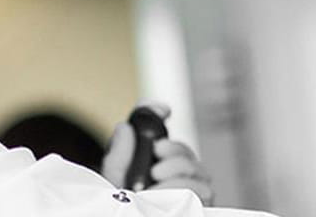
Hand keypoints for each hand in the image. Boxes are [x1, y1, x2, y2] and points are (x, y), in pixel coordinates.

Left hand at [100, 107, 214, 205]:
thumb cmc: (117, 211)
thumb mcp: (111, 187)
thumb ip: (117, 158)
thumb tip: (125, 127)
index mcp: (149, 169)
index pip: (158, 134)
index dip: (158, 115)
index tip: (163, 110)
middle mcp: (172, 181)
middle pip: (185, 152)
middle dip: (175, 147)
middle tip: (158, 154)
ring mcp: (189, 197)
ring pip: (198, 170)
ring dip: (179, 168)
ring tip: (156, 179)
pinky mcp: (199, 209)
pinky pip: (203, 191)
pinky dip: (184, 188)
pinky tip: (164, 196)